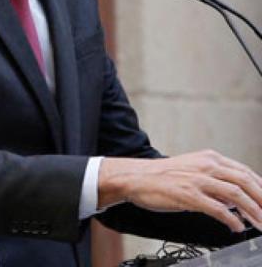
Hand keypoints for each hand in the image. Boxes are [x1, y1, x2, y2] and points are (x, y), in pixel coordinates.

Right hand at [99, 150, 261, 232]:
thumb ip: (215, 181)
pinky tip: (236, 227)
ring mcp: (198, 180)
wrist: (135, 177)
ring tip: (261, 224)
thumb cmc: (162, 176)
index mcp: (210, 158)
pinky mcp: (188, 195)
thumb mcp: (192, 170)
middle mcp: (207, 166)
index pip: (246, 172)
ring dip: (253, 212)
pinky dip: (231, 220)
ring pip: (236, 195)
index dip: (261, 188)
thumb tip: (235, 199)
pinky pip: (218, 209)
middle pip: (246, 182)